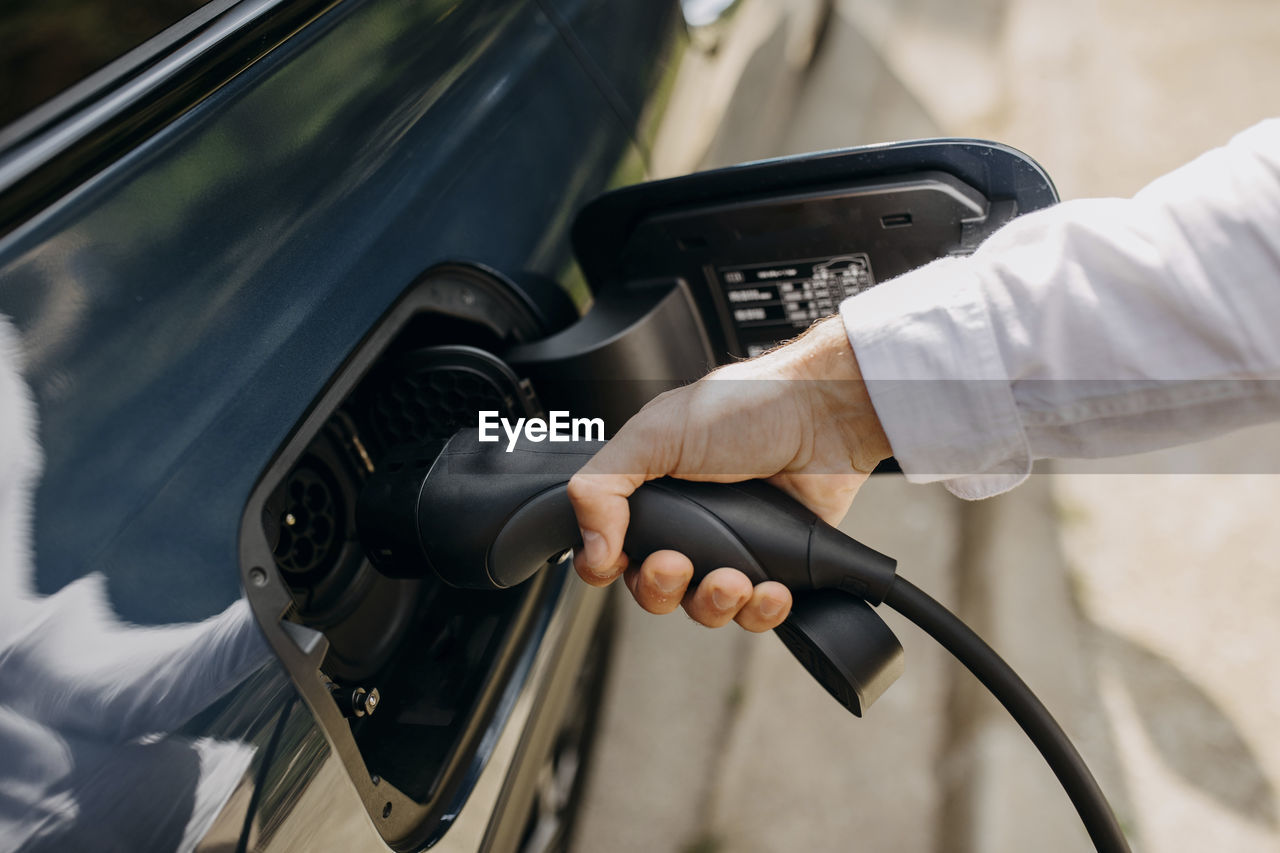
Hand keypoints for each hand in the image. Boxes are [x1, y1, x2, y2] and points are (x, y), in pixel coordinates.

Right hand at [567, 316, 891, 630]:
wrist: (823, 415)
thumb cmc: (746, 408)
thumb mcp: (654, 435)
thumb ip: (603, 487)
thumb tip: (589, 549)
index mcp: (653, 491)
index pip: (611, 549)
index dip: (611, 566)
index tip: (623, 561)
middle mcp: (690, 522)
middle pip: (656, 589)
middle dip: (663, 588)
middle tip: (679, 563)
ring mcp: (734, 545)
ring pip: (705, 609)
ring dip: (714, 604)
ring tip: (734, 579)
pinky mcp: (777, 564)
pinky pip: (757, 613)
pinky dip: (761, 611)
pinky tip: (770, 589)